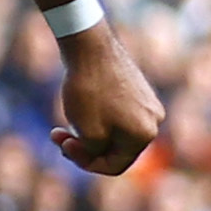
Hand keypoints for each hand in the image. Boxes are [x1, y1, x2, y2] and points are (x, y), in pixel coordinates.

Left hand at [49, 23, 163, 175]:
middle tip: (57, 135)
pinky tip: (76, 108)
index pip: (115, 165)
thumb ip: (96, 152)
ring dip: (87, 133)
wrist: (90, 45)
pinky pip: (116, 115)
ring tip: (61, 124)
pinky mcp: (137, 89)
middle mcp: (153, 120)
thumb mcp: (88, 133)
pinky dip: (95, 118)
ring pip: (113, 132)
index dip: (86, 163)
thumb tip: (100, 153)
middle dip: (84, 147)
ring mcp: (147, 103)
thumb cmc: (88, 90)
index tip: (64, 146)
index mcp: (145, 135)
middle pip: (115, 149)